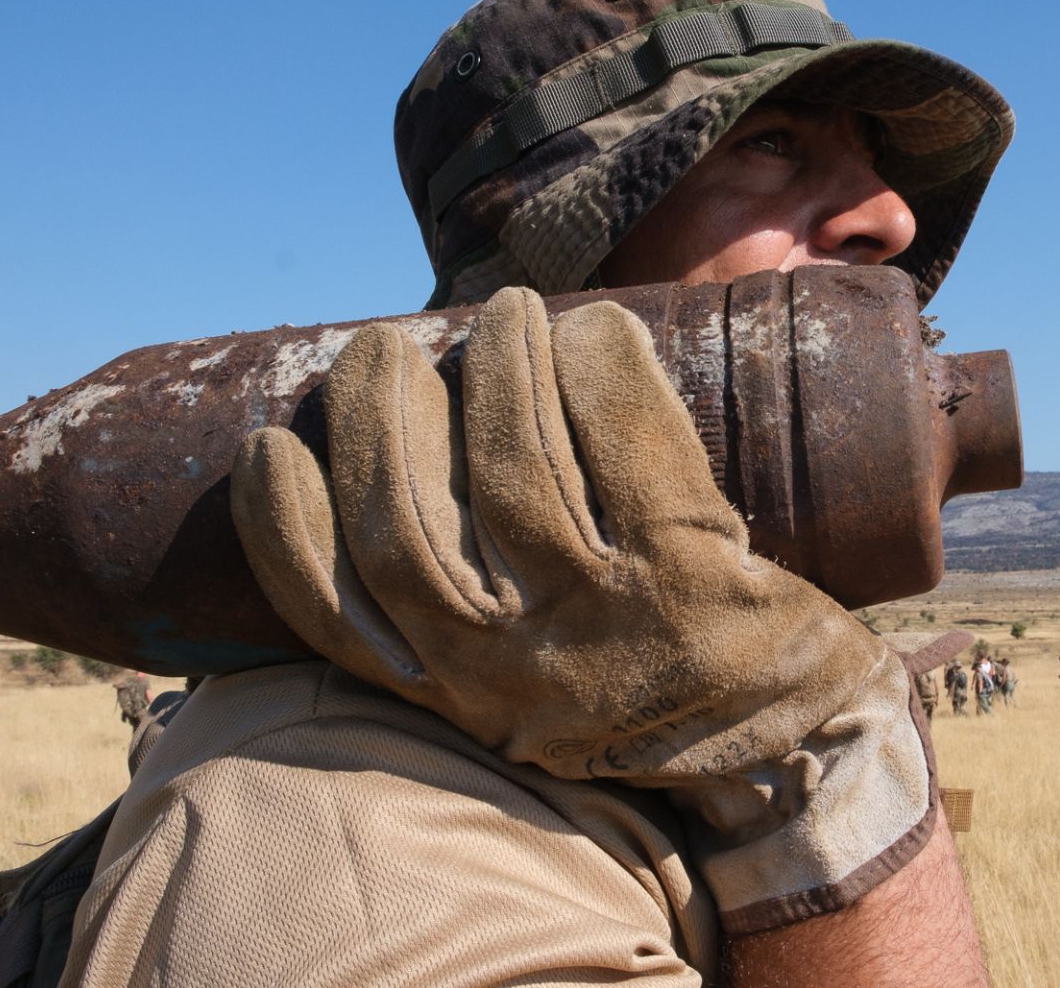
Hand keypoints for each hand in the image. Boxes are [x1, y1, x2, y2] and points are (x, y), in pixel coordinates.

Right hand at [231, 289, 944, 932]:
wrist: (790, 744)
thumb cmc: (646, 692)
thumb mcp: (526, 688)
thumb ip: (456, 616)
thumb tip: (388, 472)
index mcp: (461, 691)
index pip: (333, 613)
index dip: (283, 522)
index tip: (269, 446)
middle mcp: (515, 666)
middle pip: (404, 523)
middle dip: (378, 414)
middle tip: (383, 346)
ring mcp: (605, 622)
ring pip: (516, 470)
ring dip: (500, 370)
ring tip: (505, 316)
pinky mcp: (693, 579)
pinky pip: (632, 448)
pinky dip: (605, 371)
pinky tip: (595, 328)